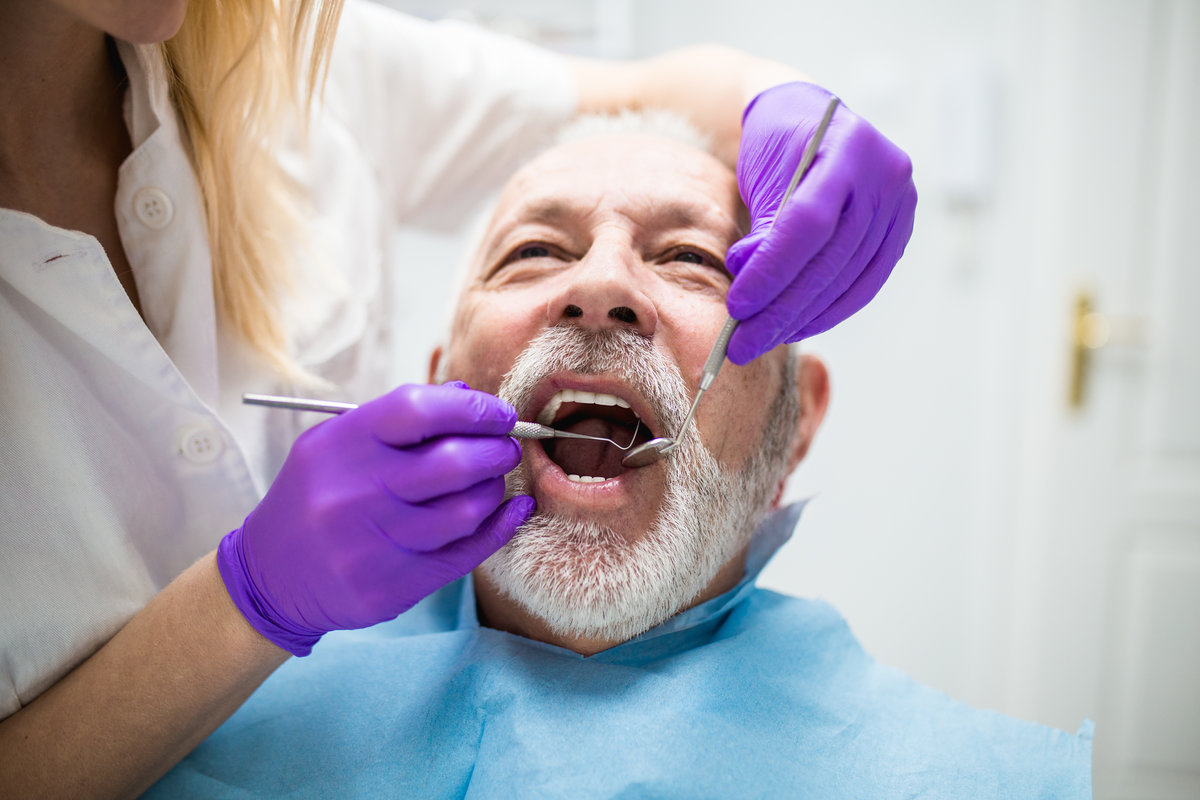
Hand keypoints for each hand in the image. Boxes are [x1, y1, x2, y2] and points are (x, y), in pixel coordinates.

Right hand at [218, 382, 532, 655]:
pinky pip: (464, 554)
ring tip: (493, 482)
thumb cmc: (315, 497)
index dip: (473, 408)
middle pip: (453, 462)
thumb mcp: (336, 444)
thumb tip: (467, 394)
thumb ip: (399, 418)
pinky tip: (512, 512)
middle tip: (506, 448)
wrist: (270, 576)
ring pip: (465, 511)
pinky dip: (499, 528)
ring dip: (494, 490)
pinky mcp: (392, 586)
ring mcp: (373, 544)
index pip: (419, 409)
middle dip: (496, 450)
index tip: (499, 414)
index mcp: (342, 445)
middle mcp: (355, 493)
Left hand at [725, 82, 916, 363]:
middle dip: (781, 309)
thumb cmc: (778, 145)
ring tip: (761, 339)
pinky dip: (828, 312)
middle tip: (741, 343)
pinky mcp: (900, 232)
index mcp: (849, 147)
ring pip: (849, 281)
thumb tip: (748, 286)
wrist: (812, 119)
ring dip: (802, 319)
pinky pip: (864, 285)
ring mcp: (900, 205)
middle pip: (831, 260)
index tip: (737, 307)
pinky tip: (796, 327)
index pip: (809, 223)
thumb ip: (760, 230)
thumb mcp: (763, 175)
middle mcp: (885, 175)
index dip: (771, 271)